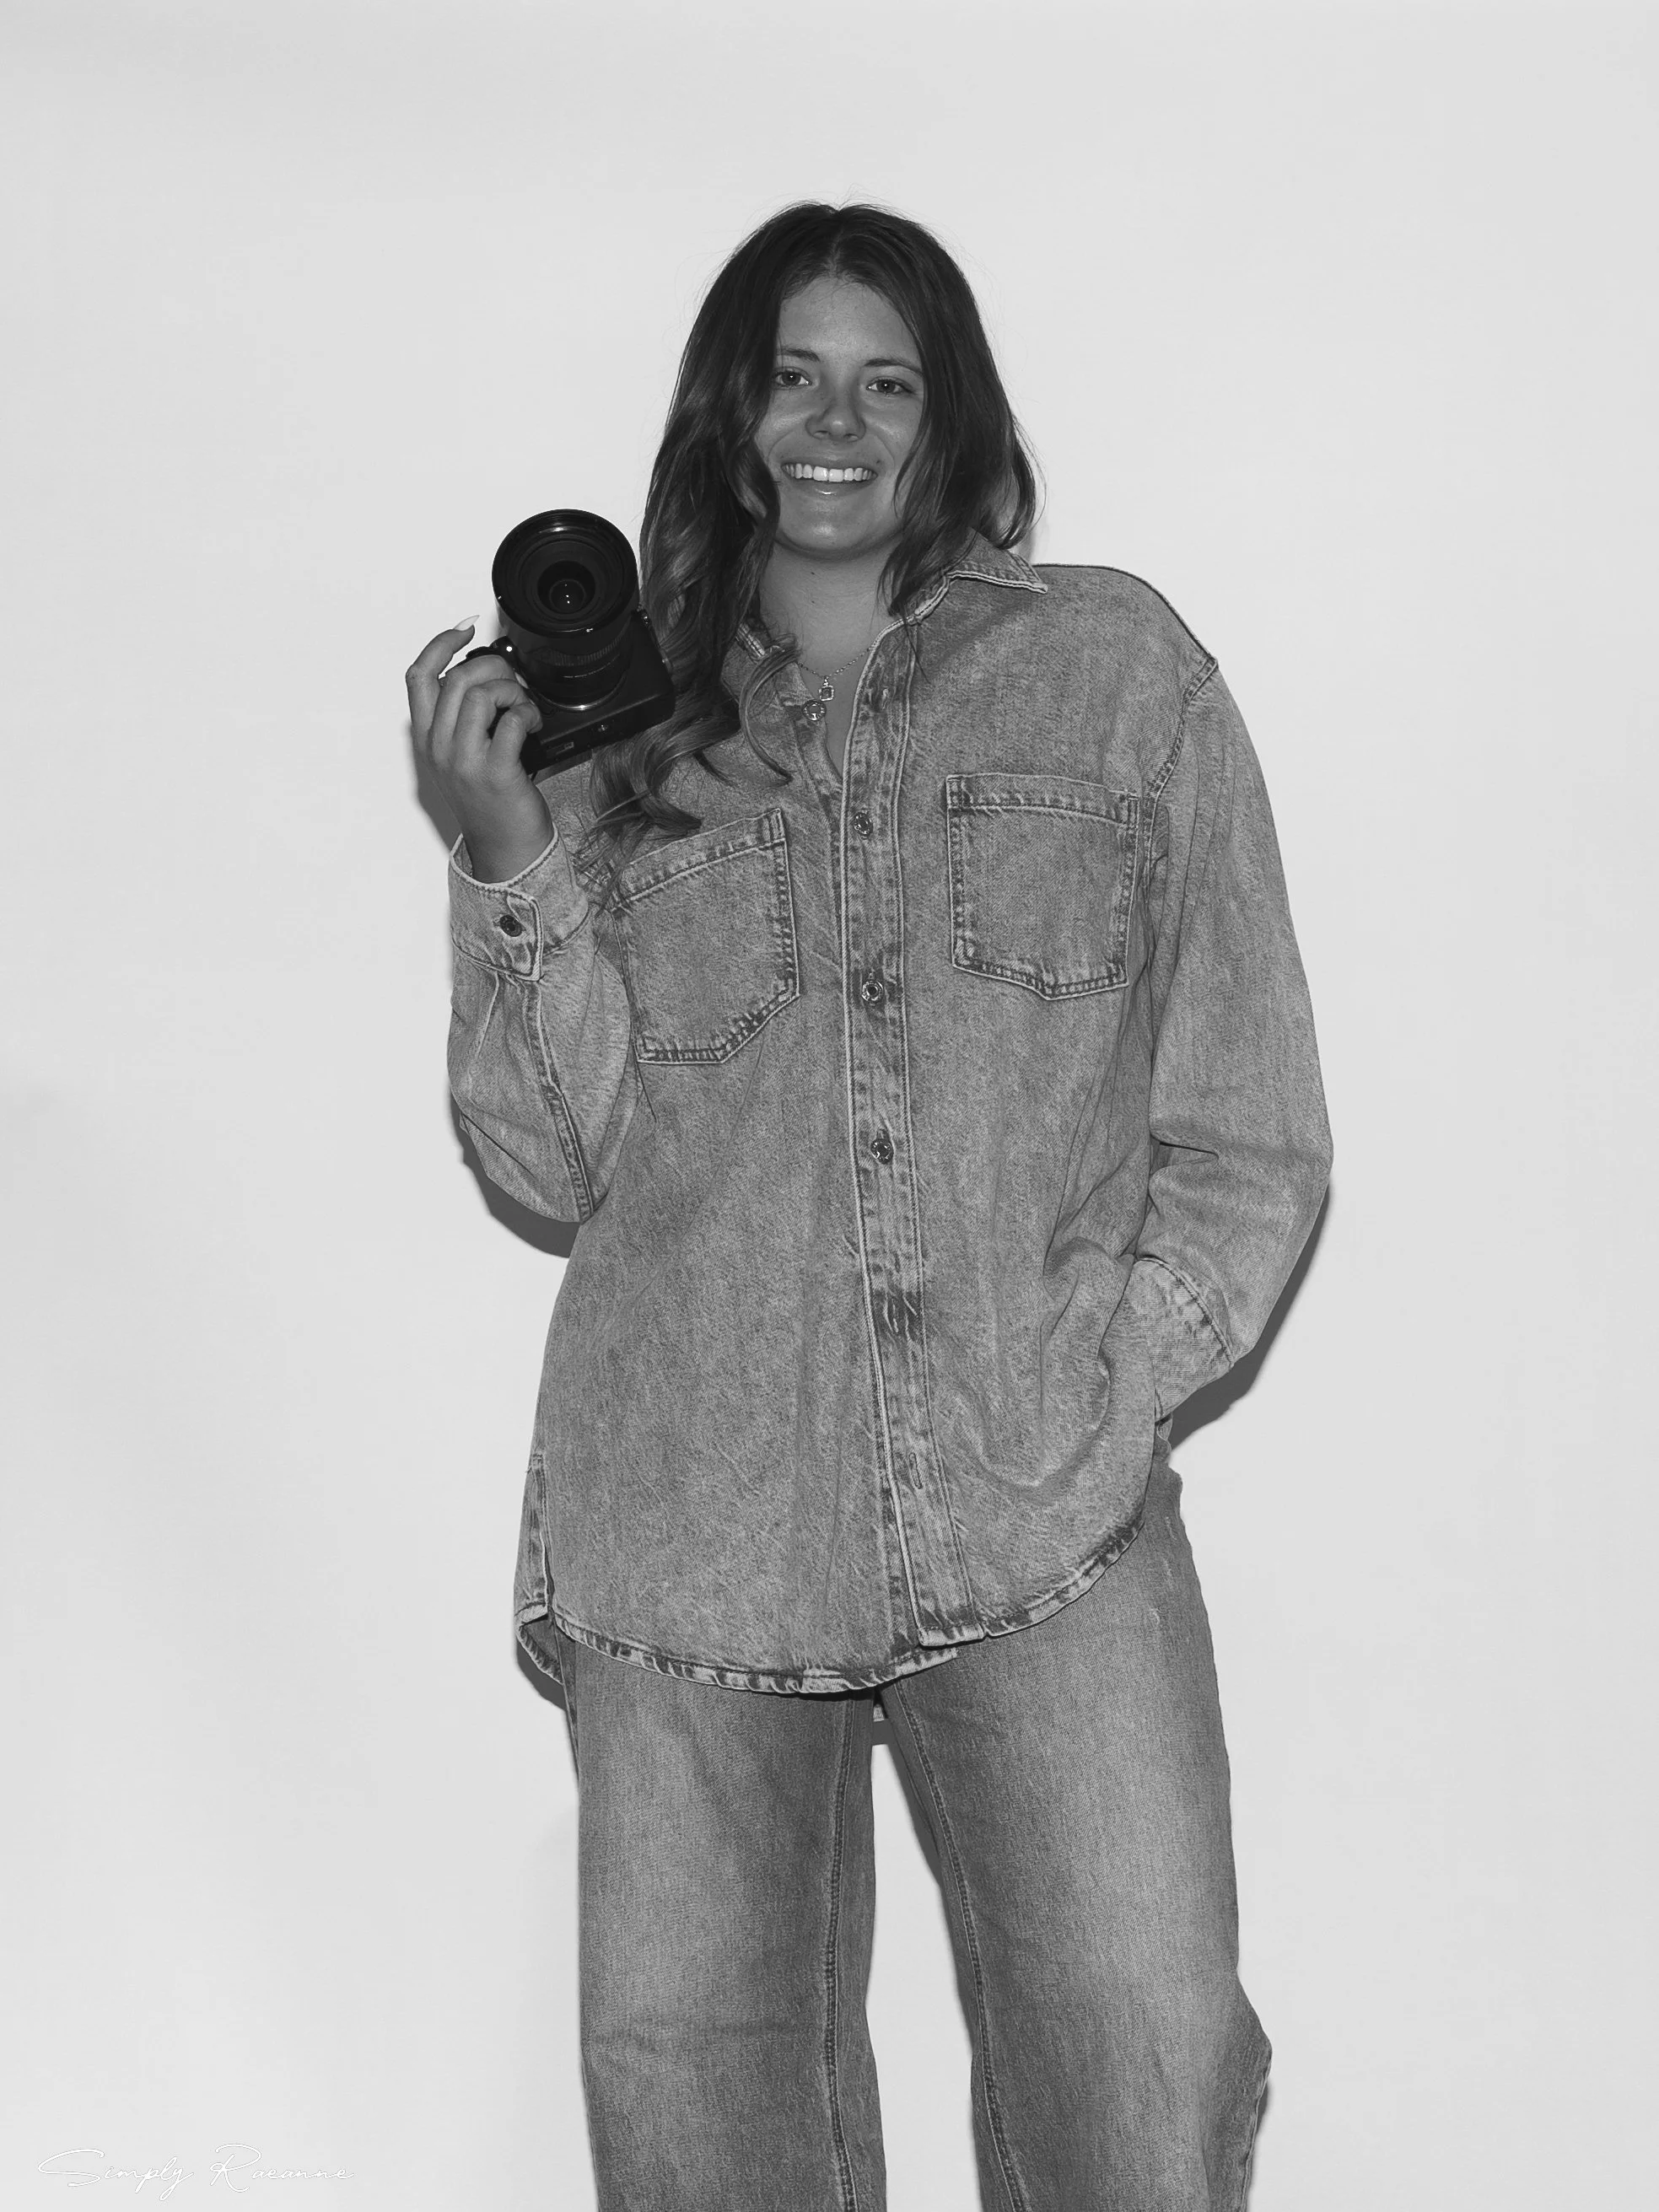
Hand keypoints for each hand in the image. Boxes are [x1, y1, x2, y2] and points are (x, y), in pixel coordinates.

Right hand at [406, 622, 554, 882]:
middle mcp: (439, 747)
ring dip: (513, 691)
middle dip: (493, 666)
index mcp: (426, 739)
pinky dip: (528, 713)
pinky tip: (532, 726)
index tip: (464, 627)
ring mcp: (465, 760)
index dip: (440, 643)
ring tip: (523, 709)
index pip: (418, 676)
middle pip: (457, 677)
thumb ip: (459, 719)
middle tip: (512, 682)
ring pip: (482, 693)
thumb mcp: (460, 758)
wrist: (505, 850)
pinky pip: (511, 719)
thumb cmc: (488, 802)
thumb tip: (482, 675)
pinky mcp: (495, 771)